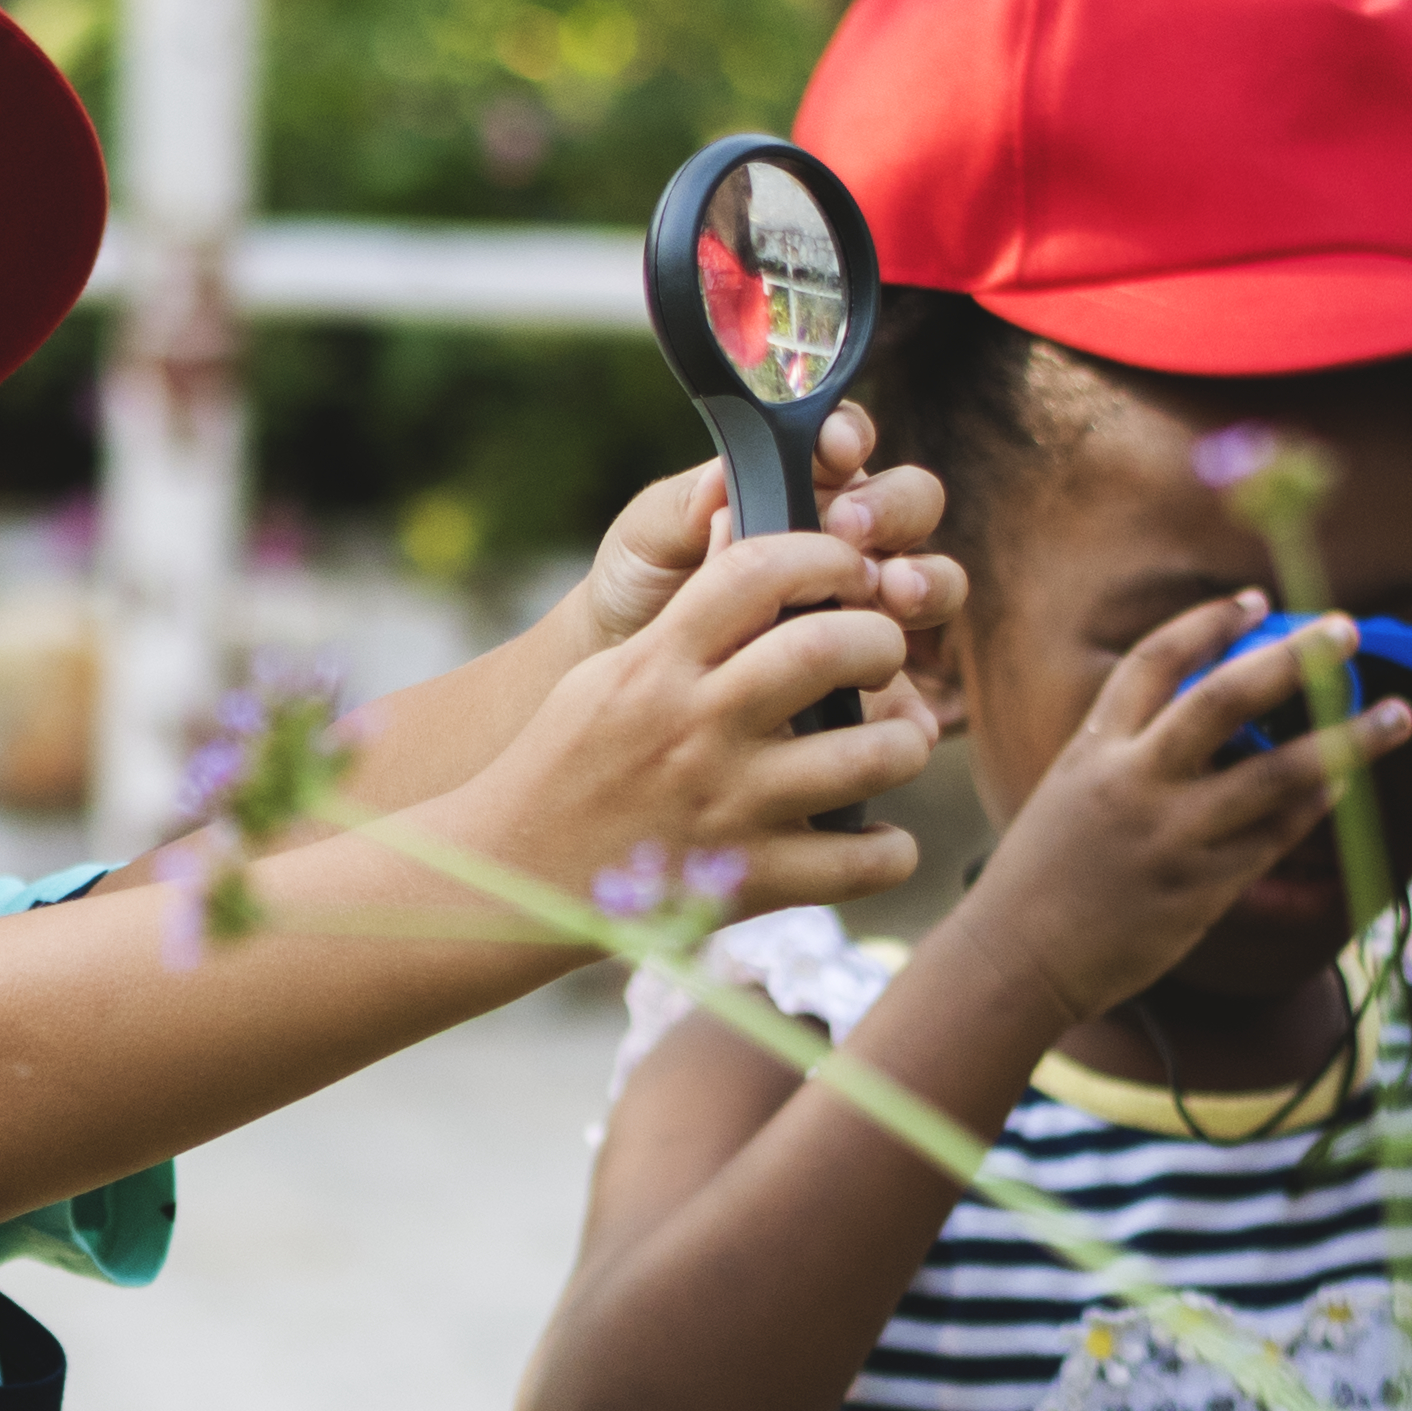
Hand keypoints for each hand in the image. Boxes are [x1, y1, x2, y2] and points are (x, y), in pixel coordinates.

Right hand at [440, 503, 941, 921]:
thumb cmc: (562, 767)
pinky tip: (879, 840)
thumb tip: (739, 528)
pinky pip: (860, 865)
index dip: (825, 556)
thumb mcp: (605, 676)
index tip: (847, 573)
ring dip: (904, 744)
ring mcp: (725, 806)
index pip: (759, 570)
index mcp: (656, 665)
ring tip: (894, 744)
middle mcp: (695, 727)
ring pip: (869, 757)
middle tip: (881, 658)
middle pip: (830, 648)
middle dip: (883, 641)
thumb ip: (683, 618)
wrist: (508, 879)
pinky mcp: (747, 882)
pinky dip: (891, 853)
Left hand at [538, 443, 960, 696]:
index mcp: (803, 486)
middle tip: (851, 531)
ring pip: (935, 582)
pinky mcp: (877, 686)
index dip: (851, 438)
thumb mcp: (646, 537)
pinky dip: (916, 694)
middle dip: (892, 509)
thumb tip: (725, 480)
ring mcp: (870, 611)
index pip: (848, 444)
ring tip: (891, 595)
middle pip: (912, 503)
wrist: (628, 686)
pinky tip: (898, 701)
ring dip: (926, 581)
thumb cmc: (641, 589)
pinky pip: (917, 687)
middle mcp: (850, 542)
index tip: (835, 451)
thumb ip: (685, 505)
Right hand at [956, 590, 1407, 1032]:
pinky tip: (1342, 785)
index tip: (1256, 599)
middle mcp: (1135, 784)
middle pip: (1225, 700)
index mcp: (1096, 749)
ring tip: (1400, 716)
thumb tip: (1216, 715)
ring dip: (1345, 741)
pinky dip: (1312, 806)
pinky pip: (1274, 837)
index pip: (1156, 660)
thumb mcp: (1072, 790)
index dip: (1210, 623)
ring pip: (1276, 776)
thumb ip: (1132, 750)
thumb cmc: (1043, 873)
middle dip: (1293, 659)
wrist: (1015, 958)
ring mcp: (1173, 837)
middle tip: (1348, 631)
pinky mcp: (1201, 889)